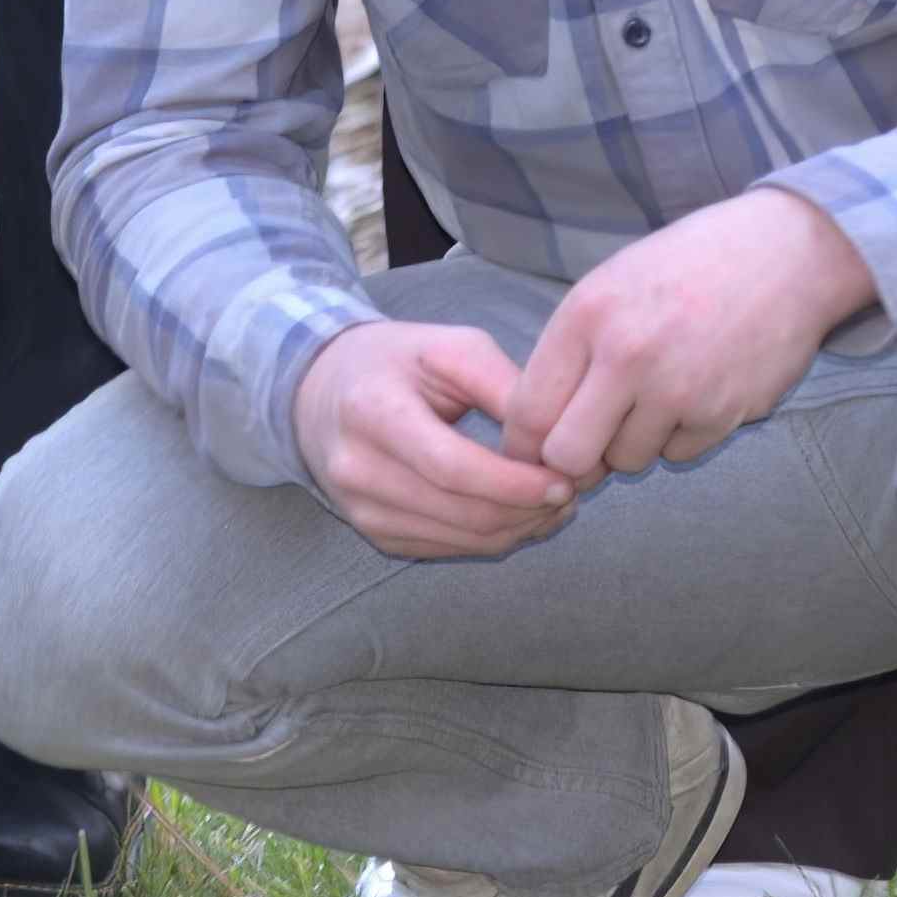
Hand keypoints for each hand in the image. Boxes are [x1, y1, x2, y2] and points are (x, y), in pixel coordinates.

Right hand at [291, 316, 582, 563]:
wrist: (322, 391)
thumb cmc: (396, 362)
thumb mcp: (449, 348)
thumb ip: (503, 385)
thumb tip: (560, 435)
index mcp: (372, 412)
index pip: (452, 467)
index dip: (515, 483)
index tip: (564, 481)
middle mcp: (358, 470)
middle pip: (461, 512)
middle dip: (529, 510)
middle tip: (574, 492)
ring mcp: (362, 510)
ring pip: (461, 539)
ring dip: (519, 529)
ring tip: (556, 504)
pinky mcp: (375, 534)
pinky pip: (448, 548)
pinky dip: (493, 538)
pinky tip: (520, 514)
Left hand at [508, 191, 881, 485]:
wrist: (785, 254)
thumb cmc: (688, 267)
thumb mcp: (613, 284)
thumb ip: (572, 350)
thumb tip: (538, 427)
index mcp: (588, 314)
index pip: (529, 410)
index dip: (523, 444)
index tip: (532, 451)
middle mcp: (628, 353)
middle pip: (569, 456)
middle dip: (574, 461)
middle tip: (589, 445)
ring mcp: (678, 387)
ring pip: (626, 461)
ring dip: (633, 443)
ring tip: (655, 395)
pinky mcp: (723, 412)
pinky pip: (677, 453)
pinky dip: (680, 435)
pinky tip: (697, 390)